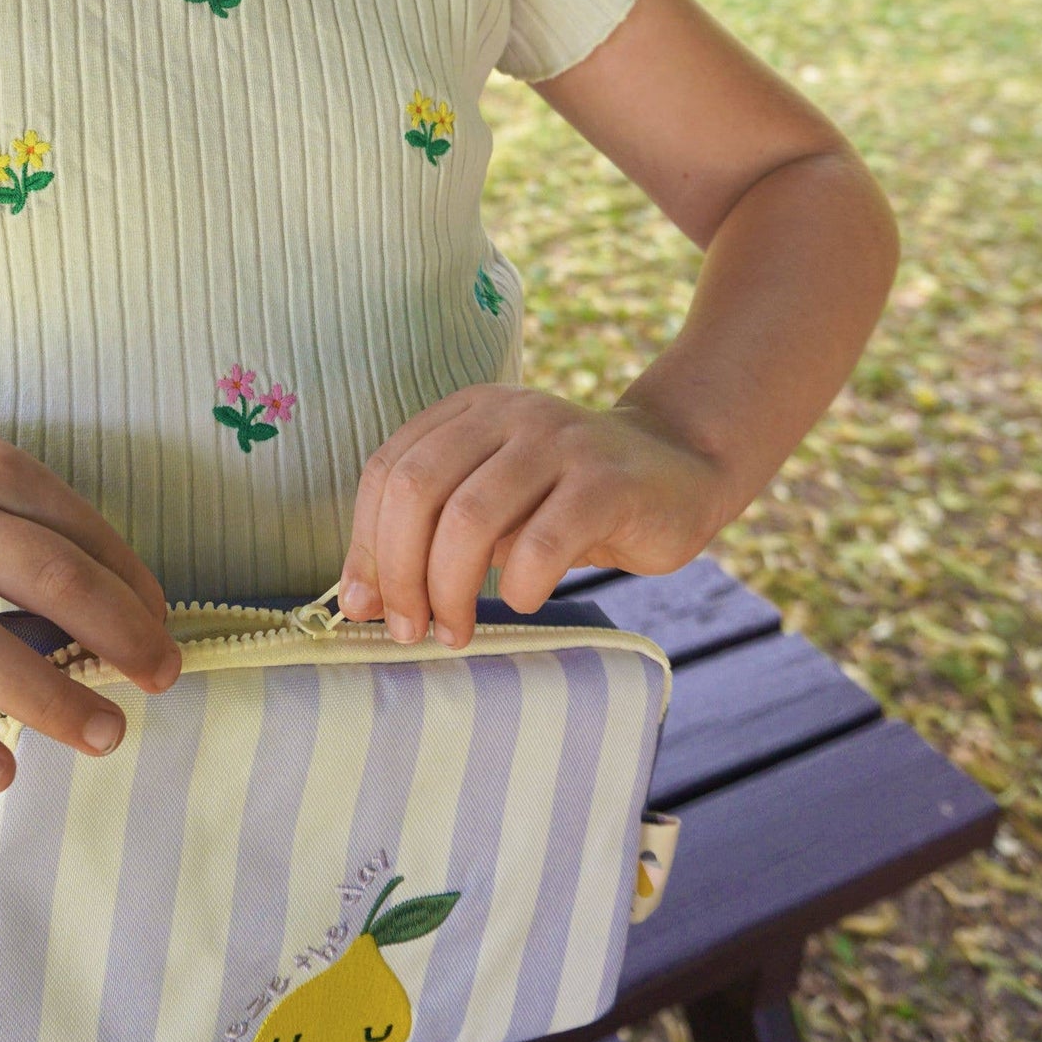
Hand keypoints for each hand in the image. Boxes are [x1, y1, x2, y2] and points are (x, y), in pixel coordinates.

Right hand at [0, 422, 180, 793]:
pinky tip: (0, 775)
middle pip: (45, 578)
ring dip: (50, 697)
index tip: (165, 632)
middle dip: (119, 634)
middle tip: (165, 678)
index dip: (134, 587)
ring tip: (108, 734)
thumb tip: (142, 608)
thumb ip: (53, 528)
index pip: (82, 532)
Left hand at [338, 384, 729, 647]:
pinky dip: (521, 585)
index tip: (368, 606)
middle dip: (400, 571)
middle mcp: (507, 413)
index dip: (365, 544)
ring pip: (470, 517)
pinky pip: (543, 542)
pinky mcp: (607, 481)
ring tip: (455, 631)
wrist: (681, 469)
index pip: (387, 471)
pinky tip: (525, 600)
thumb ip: (430, 536)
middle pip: (417, 490)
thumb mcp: (494, 505)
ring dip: (449, 589)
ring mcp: (559, 441)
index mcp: (467, 411)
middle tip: (409, 629)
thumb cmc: (569, 501)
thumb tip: (361, 601)